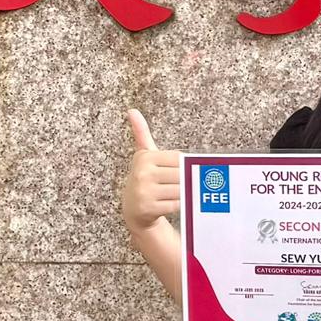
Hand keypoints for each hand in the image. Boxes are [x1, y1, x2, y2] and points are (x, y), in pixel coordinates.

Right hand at [118, 108, 182, 235]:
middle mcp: (143, 173)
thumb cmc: (144, 178)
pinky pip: (176, 204)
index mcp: (145, 157)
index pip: (179, 158)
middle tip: (189, 183)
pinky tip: (176, 203)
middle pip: (181, 174)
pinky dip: (181, 205)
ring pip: (180, 190)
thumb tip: (132, 110)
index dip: (185, 165)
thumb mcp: (143, 156)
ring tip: (183, 193)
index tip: (183, 170)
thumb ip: (141, 133)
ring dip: (186, 193)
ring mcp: (145, 192)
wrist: (132, 209)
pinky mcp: (148, 208)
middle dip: (187, 180)